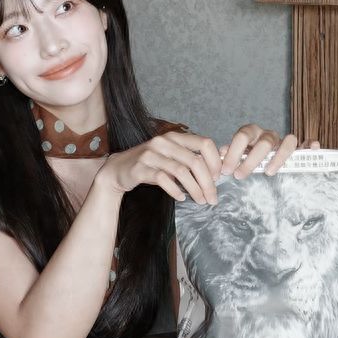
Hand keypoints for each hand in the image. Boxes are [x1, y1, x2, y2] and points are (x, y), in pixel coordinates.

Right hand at [99, 129, 223, 204]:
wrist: (118, 170)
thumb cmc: (150, 165)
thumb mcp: (172, 157)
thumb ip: (192, 159)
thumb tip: (220, 165)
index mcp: (175, 137)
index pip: (204, 143)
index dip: (215, 162)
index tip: (218, 178)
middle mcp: (164, 142)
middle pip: (195, 161)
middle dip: (207, 182)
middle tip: (212, 198)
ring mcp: (151, 154)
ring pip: (181, 171)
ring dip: (194, 189)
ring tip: (200, 200)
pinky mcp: (140, 168)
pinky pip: (163, 180)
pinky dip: (175, 190)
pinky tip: (181, 198)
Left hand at [217, 125, 303, 178]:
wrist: (259, 156)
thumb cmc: (245, 157)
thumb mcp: (235, 156)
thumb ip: (228, 154)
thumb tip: (221, 153)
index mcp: (250, 132)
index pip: (242, 136)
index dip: (233, 152)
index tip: (227, 170)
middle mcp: (267, 134)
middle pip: (264, 142)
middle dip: (251, 160)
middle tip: (240, 176)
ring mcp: (283, 140)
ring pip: (288, 141)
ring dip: (279, 157)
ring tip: (269, 173)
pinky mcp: (297, 148)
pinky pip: (306, 143)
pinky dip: (310, 144)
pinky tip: (313, 148)